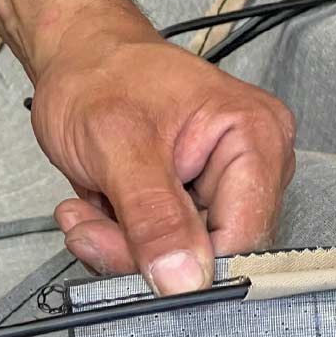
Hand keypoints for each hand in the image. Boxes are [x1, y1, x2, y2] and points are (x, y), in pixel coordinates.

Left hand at [29, 18, 295, 294]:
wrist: (79, 58)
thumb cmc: (100, 74)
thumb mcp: (118, 143)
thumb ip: (153, 215)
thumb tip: (183, 278)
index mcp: (256, 138)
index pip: (245, 238)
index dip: (189, 264)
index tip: (131, 256)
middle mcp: (254, 167)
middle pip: (214, 255)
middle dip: (144, 252)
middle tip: (92, 225)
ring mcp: (227, 190)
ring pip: (184, 261)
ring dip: (125, 248)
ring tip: (91, 207)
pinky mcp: (199, 207)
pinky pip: (168, 253)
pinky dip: (125, 242)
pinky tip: (101, 209)